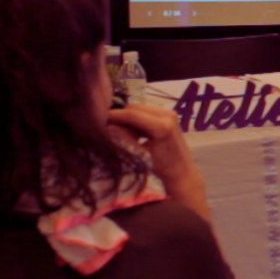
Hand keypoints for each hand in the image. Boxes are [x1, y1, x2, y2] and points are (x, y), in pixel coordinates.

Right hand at [107, 104, 210, 221]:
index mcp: (161, 126)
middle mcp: (167, 114)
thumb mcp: (139, 154)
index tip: (98, 117)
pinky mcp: (169, 114)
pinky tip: (131, 130)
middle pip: (135, 107)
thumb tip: (107, 127)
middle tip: (106, 124)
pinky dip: (136, 118)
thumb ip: (124, 139)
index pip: (132, 114)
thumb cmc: (161, 167)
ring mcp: (169, 112)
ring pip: (140, 108)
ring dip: (128, 116)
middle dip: (120, 115)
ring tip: (119, 129)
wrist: (181, 171)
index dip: (114, 115)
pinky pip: (146, 111)